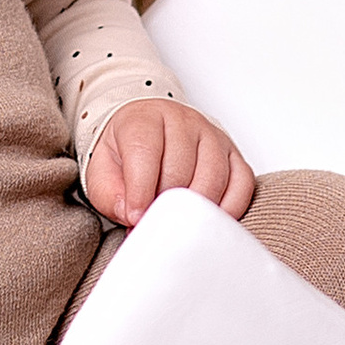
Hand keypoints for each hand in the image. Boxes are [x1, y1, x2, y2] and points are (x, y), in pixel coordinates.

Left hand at [83, 99, 255, 227]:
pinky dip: (228, 208)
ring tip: (176, 224)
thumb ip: (110, 195)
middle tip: (153, 224)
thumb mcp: (102, 171)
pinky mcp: (233, 154)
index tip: (136, 217)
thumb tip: (135, 216)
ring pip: (213, 178)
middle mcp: (183, 121)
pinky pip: (241, 184)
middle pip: (180, 169)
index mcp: (145, 119)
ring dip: (194, 210)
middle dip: (165, 205)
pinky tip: (208, 220)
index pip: (145, 152)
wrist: (146, 132)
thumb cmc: (126, 152)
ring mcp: (212, 136)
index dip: (140, 191)